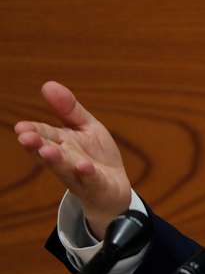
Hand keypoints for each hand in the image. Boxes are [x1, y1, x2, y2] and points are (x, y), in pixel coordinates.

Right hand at [15, 81, 131, 239]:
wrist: (113, 189)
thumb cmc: (96, 156)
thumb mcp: (87, 127)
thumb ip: (69, 110)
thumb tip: (47, 84)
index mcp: (61, 143)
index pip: (44, 135)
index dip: (33, 131)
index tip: (21, 128)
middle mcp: (66, 160)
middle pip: (50, 152)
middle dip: (38, 146)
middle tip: (25, 138)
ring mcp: (80, 175)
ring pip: (66, 168)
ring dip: (57, 160)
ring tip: (48, 151)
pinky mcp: (98, 186)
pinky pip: (92, 180)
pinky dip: (88, 174)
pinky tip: (84, 166)